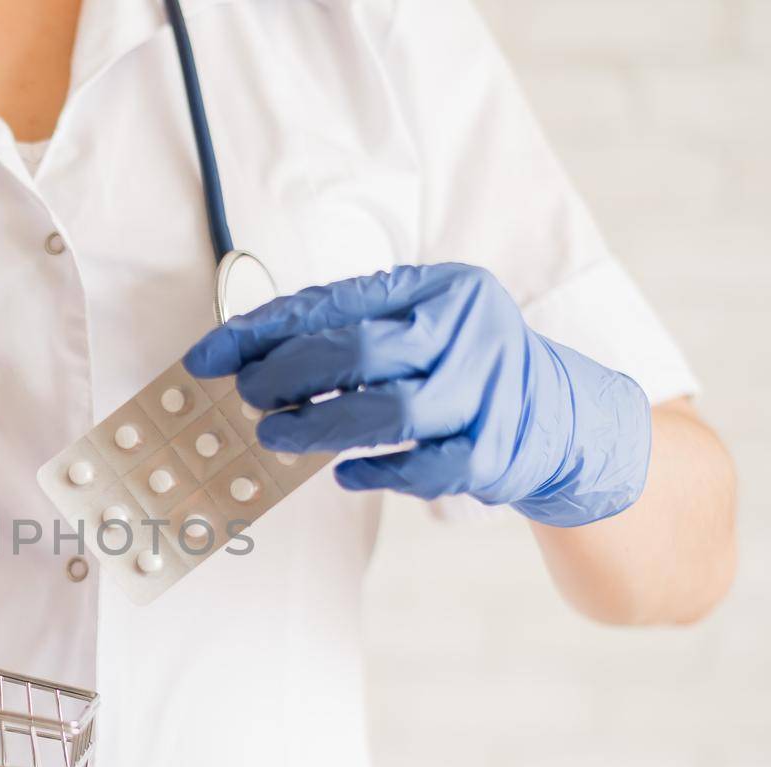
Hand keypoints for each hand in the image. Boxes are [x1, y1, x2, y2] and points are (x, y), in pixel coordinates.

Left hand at [182, 263, 651, 525]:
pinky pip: (424, 467)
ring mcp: (489, 390)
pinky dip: (376, 474)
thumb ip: (346, 332)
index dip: (262, 332)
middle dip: (287, 377)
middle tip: (248, 399)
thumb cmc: (463, 369)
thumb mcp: (418, 327)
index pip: (334, 302)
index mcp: (440, 287)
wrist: (562, 417)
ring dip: (321, 429)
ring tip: (279, 438)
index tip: (208, 357)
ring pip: (391, 412)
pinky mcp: (498, 450)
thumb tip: (244, 354)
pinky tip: (345, 475)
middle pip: (359, 351)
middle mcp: (470, 328)